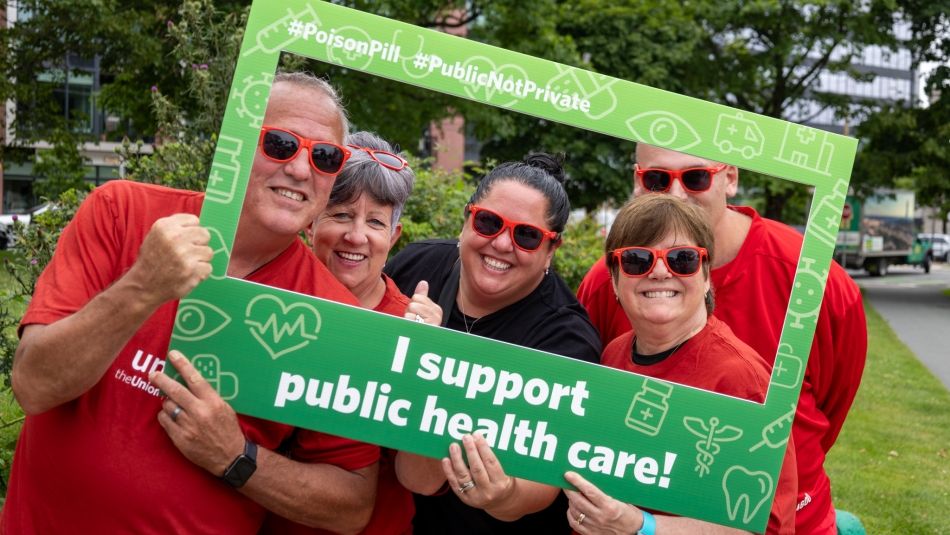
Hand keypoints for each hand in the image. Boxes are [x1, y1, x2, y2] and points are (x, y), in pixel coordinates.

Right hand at [129, 214, 212, 306]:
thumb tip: (199, 224)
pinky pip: (208, 268)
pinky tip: (187, 274)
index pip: (194, 220)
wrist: (143, 286)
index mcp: (165, 226)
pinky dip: (200, 273)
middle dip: (198, 244)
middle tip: (187, 253)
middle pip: (205, 234)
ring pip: (209, 252)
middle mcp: (175, 238)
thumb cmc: (152, 259)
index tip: (183, 240)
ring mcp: (185, 255)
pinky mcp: (192, 271)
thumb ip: (176, 226)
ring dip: (200, 260)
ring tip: (185, 265)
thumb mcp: (156, 234)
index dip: (191, 232)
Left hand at [150, 350, 245, 475]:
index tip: (173, 355)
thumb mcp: (225, 408)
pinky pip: (165, 421)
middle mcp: (200, 412)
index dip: (183, 365)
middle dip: (162, 380)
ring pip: (168, 406)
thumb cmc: (228, 430)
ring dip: (166, 402)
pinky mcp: (180, 439)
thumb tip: (190, 383)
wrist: (230, 457)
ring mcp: (188, 426)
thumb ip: (208, 397)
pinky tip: (171, 417)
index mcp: (214, 402)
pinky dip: (165, 416)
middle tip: (153, 374)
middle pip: (175, 391)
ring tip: (170, 402)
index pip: (195, 378)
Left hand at [404, 280, 442, 325]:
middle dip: (410, 310)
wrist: (418, 344)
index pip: (417, 297)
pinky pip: (410, 318)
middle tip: (414, 319)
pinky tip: (412, 327)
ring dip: (408, 316)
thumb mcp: (419, 308)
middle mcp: (437, 316)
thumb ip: (422, 295)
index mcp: (437, 309)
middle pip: (414, 302)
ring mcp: (433, 323)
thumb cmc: (418, 325)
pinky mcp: (426, 329)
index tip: (416, 314)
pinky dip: (408, 322)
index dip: (412, 304)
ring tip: (413, 323)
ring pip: (413, 308)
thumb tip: (423, 282)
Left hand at [442, 433, 514, 510]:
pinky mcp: (464, 498)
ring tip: (454, 446)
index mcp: (500, 483)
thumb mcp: (507, 472)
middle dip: (470, 451)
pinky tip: (446, 459)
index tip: (477, 435)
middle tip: (466, 437)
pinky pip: (454, 484)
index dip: (483, 448)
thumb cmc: (503, 481)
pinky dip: (449, 471)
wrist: (500, 502)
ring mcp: (475, 496)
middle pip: (477, 469)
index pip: (491, 463)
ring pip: (463, 476)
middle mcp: (488, 491)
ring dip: (457, 459)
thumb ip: (495, 458)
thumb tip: (480, 439)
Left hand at [564, 471, 643, 534]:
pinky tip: (572, 508)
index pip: (589, 491)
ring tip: (570, 493)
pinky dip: (570, 514)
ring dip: (570, 501)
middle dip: (569, 489)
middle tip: (565, 481)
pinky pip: (574, 524)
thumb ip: (607, 491)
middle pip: (578, 501)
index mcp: (610, 507)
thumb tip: (592, 478)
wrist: (635, 532)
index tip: (568, 474)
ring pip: (574, 511)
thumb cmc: (630, 514)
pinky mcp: (591, 534)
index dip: (577, 481)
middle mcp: (600, 517)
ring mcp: (594, 527)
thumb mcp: (622, 499)